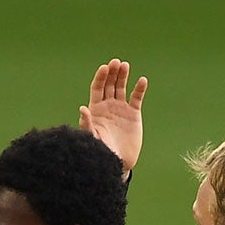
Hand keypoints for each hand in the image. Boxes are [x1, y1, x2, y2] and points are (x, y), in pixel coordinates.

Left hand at [78, 59, 145, 176]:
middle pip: (109, 84)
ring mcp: (121, 109)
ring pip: (121, 87)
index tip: (104, 68)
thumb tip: (82, 109)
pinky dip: (139, 89)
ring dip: (123, 76)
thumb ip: (87, 124)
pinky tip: (142, 80)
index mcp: (96, 109)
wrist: (118, 162)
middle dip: (112, 73)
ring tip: (125, 66)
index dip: (100, 77)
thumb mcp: (93, 137)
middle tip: (116, 62)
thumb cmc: (102, 151)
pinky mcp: (133, 114)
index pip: (97, 88)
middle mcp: (108, 106)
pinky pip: (137, 98)